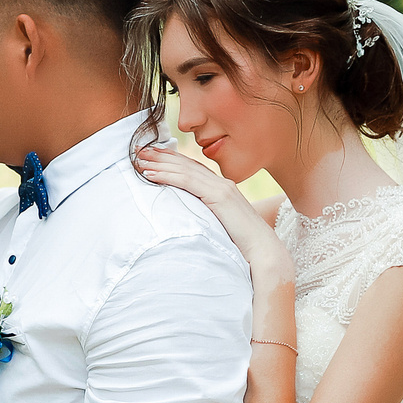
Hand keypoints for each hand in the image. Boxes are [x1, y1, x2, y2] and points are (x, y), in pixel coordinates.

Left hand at [135, 144, 281, 267]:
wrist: (264, 251)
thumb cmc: (243, 246)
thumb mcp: (221, 227)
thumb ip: (207, 218)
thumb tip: (189, 223)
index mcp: (223, 190)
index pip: (193, 170)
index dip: (172, 160)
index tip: (152, 156)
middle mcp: (222, 184)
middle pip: (187, 165)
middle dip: (162, 156)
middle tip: (138, 150)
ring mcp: (222, 188)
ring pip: (185, 170)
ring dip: (159, 164)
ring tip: (139, 159)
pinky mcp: (219, 196)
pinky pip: (187, 182)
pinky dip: (167, 176)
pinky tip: (150, 175)